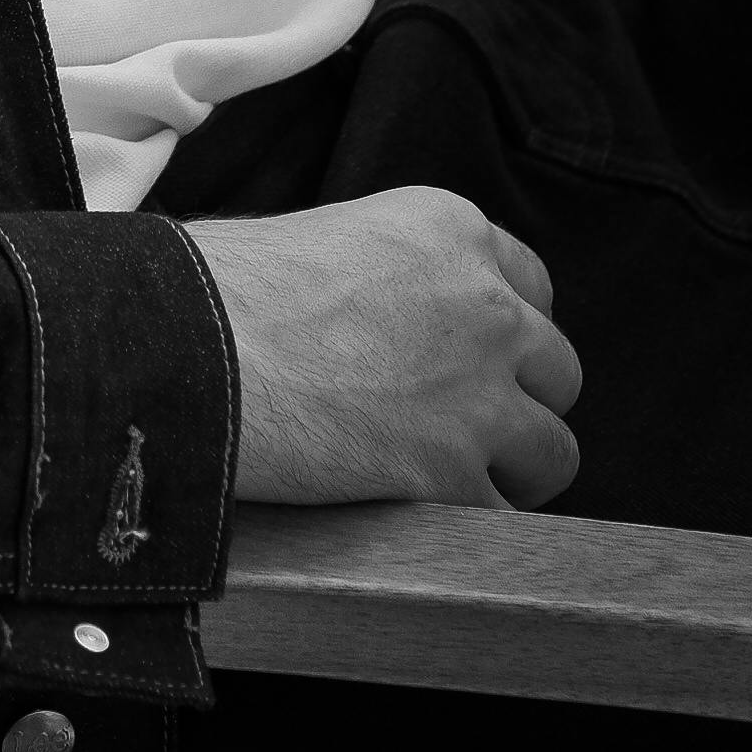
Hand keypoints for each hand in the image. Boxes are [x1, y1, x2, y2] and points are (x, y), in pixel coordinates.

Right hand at [185, 186, 582, 508]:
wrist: (195, 351)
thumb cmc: (227, 289)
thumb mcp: (330, 238)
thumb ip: (395, 274)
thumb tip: (397, 321)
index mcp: (450, 228)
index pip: (531, 285)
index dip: (503, 333)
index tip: (474, 360)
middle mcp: (485, 304)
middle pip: (556, 368)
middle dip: (518, 399)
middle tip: (463, 421)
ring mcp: (479, 392)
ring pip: (553, 450)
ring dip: (512, 468)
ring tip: (454, 477)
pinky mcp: (454, 473)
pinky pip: (501, 517)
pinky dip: (469, 523)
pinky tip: (422, 514)